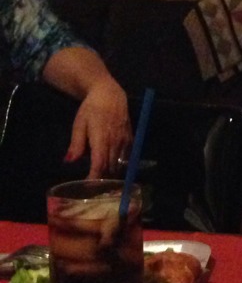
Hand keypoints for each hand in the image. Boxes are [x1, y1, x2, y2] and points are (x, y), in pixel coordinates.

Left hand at [41, 46, 131, 177]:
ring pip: (119, 164)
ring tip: (102, 181)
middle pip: (110, 168)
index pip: (99, 164)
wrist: (110, 94)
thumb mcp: (79, 124)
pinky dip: (119, 165)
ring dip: (111, 174)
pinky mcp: (130, 139)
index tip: (88, 187)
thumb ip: (76, 144)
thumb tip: (69, 161)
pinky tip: (113, 168)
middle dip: (102, 180)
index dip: (94, 178)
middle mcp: (115, 142)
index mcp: (101, 139)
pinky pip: (126, 158)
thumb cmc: (91, 108)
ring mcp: (125, 141)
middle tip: (92, 188)